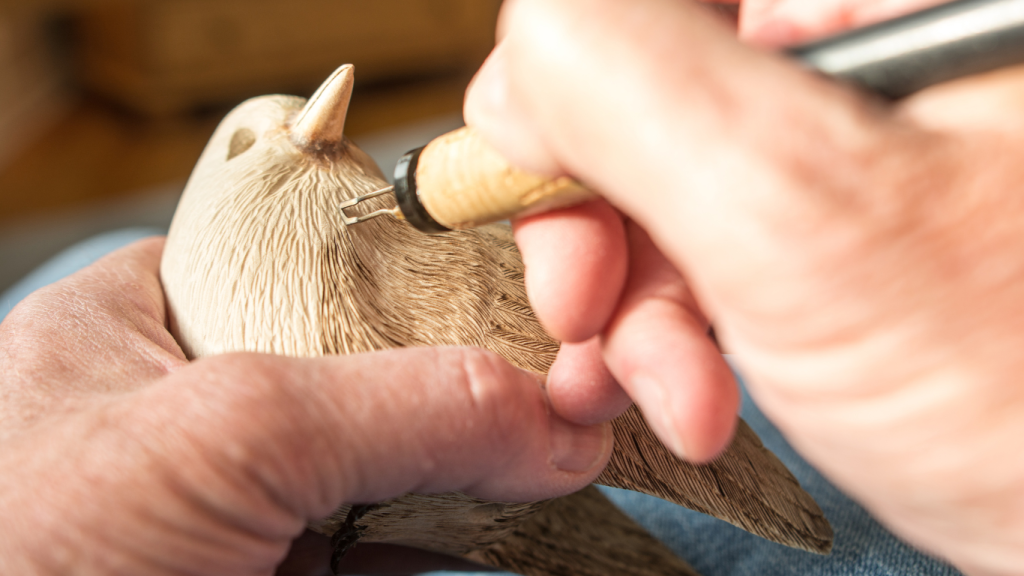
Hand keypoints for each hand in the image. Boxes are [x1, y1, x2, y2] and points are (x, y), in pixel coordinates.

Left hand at [0, 238, 608, 574]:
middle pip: (369, 371)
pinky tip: (520, 527)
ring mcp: (236, 500)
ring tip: (570, 455)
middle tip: (568, 389)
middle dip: (466, 387)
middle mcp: (196, 400)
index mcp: (151, 313)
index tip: (525, 300)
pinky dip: (454, 545)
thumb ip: (400, 404)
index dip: (428, 277)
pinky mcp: (271, 575)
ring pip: (386, 468)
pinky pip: (384, 548)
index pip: (320, 263)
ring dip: (478, 472)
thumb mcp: (228, 432)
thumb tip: (553, 418)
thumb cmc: (31, 545)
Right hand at [465, 0, 1023, 572]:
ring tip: (658, 385)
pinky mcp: (875, 215)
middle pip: (669, 78)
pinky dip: (688, 320)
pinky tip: (695, 388)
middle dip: (603, 215)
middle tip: (583, 304)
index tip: (538, 180)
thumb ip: (629, 88)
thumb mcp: (802, 217)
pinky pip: (732, 236)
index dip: (574, 75)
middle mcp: (910, 43)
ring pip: (688, 173)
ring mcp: (894, 132)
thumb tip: (519, 62)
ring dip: (639, 292)